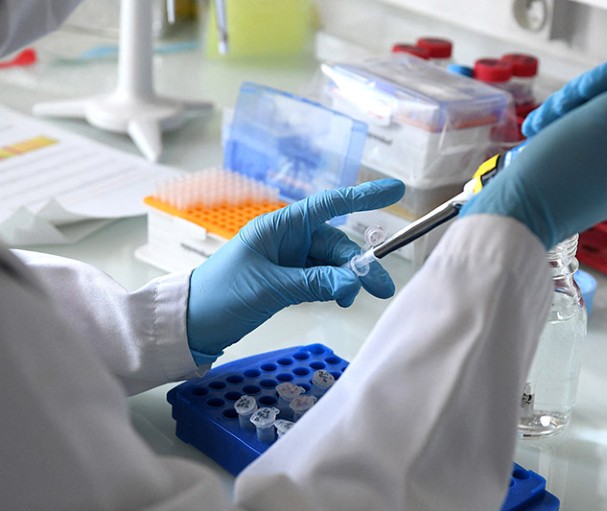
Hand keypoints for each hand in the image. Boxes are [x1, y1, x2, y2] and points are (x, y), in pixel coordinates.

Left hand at [187, 179, 404, 363]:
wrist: (192, 322)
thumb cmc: (221, 294)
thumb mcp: (269, 288)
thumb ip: (314, 282)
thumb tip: (355, 281)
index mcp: (279, 226)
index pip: (329, 205)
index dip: (363, 196)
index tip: (395, 190)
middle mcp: (288, 238)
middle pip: (336, 243)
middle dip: (359, 264)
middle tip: (381, 289)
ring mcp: (290, 259)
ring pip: (332, 263)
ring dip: (348, 279)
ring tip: (354, 300)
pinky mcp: (289, 280)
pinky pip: (322, 279)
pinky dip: (335, 288)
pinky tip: (341, 300)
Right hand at [461, 42, 606, 248]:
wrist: (517, 212)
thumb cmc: (563, 166)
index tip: (588, 91)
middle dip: (589, 97)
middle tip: (560, 108)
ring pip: (601, 119)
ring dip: (569, 111)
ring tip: (543, 123)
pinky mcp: (589, 183)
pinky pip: (584, 140)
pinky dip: (561, 130)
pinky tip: (540, 132)